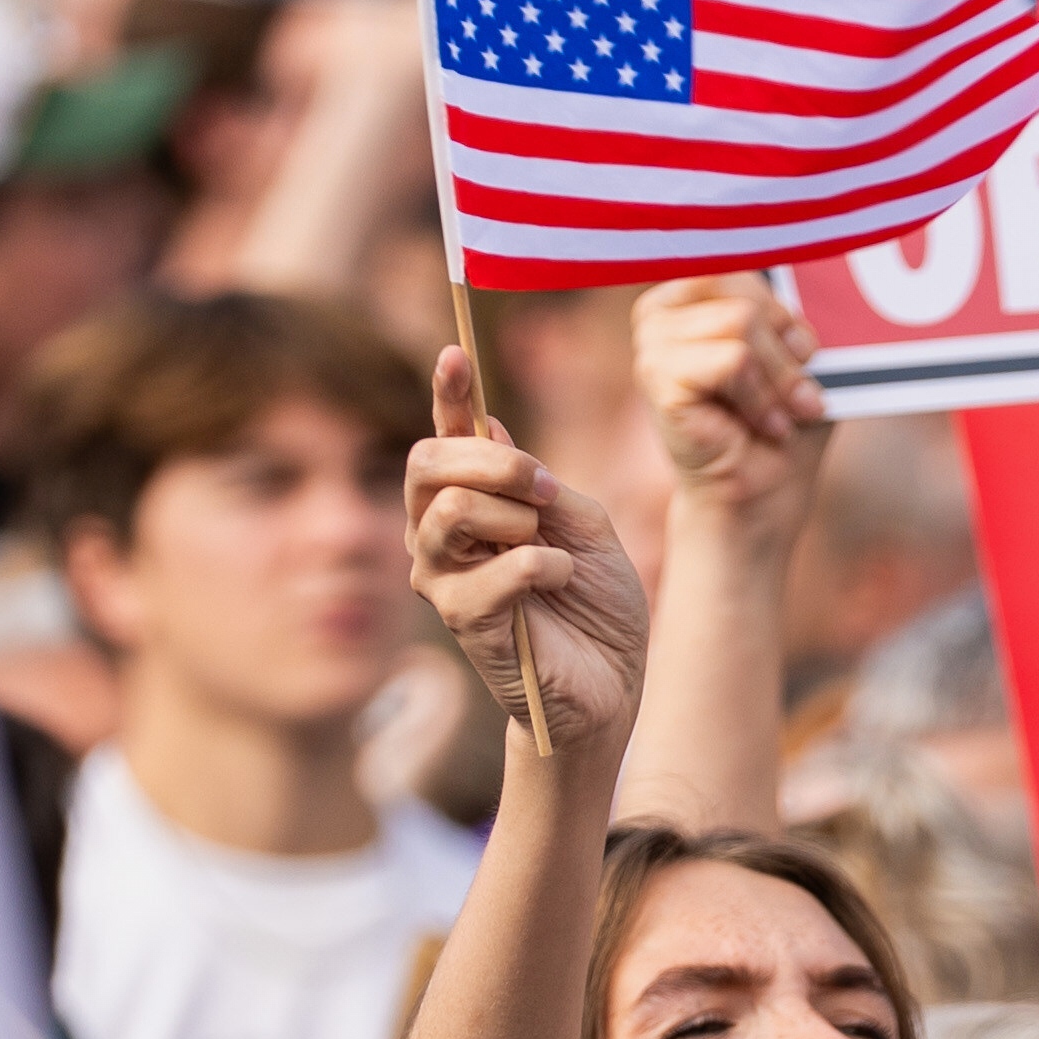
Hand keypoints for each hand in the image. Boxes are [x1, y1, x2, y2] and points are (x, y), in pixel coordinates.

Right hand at [405, 344, 646, 752]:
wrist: (612, 687)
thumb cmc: (597, 608)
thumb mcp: (584, 523)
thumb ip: (538, 480)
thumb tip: (489, 425)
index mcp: (473, 503)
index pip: (446, 437)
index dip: (448, 392)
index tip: (455, 350)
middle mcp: (442, 537)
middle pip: (426, 464)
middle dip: (491, 460)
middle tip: (543, 486)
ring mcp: (445, 580)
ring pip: (448, 511)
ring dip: (513, 516)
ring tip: (549, 542)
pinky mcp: (464, 622)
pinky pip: (498, 567)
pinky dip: (543, 565)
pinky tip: (560, 583)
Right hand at [630, 275, 826, 544]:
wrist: (763, 493)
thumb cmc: (782, 421)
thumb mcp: (799, 353)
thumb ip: (790, 306)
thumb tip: (815, 265)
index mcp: (689, 293)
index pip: (746, 266)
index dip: (785, 316)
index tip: (802, 357)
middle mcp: (659, 311)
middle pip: (745, 294)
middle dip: (786, 352)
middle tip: (798, 398)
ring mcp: (650, 344)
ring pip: (742, 323)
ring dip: (777, 380)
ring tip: (778, 415)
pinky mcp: (657, 379)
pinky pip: (733, 360)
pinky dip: (761, 398)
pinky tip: (762, 425)